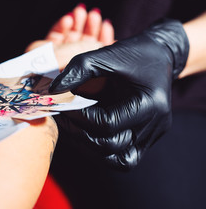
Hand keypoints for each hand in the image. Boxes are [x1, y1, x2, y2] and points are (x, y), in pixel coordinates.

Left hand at [49, 19, 188, 169]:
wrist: (160, 56)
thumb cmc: (134, 53)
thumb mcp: (106, 54)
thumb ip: (78, 70)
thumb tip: (53, 91)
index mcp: (150, 104)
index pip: (107, 124)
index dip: (79, 117)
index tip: (63, 104)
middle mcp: (155, 125)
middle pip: (110, 146)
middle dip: (79, 133)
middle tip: (63, 117)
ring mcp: (152, 136)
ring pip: (117, 160)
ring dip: (89, 146)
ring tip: (72, 127)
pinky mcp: (145, 140)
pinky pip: (122, 157)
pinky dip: (102, 150)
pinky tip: (87, 134)